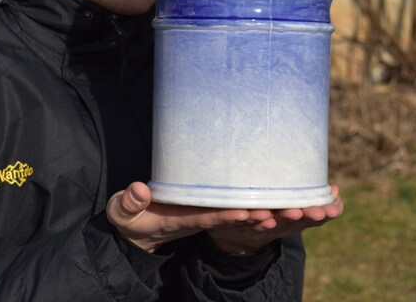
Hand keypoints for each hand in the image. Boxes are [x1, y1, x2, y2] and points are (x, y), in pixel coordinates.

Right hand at [106, 182, 273, 252]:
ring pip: (239, 208)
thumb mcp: (123, 212)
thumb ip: (128, 203)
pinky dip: (255, 198)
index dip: (225, 215)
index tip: (246, 212)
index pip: (207, 217)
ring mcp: (206, 209)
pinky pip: (235, 200)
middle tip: (284, 211)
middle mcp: (200, 215)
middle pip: (232, 215)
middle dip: (257, 215)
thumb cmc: (130, 216)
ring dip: (265, 208)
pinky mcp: (208, 201)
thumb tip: (138, 191)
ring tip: (293, 205)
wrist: (138, 225)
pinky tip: (277, 190)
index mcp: (180, 219)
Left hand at [207, 185, 343, 254]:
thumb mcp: (288, 207)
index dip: (320, 215)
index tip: (334, 208)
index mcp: (287, 220)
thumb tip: (336, 190)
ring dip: (276, 219)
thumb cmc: (266, 215)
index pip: (307, 218)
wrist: (228, 233)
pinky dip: (240, 218)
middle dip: (304, 217)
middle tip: (318, 211)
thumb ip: (308, 198)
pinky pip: (233, 220)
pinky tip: (247, 213)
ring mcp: (250, 226)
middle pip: (289, 222)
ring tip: (287, 213)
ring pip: (263, 224)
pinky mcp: (228, 223)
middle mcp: (272, 226)